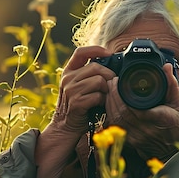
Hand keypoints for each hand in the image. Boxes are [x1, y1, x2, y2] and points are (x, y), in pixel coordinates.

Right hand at [34, 46, 114, 177]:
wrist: (65, 128)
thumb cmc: (79, 107)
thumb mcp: (81, 87)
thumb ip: (91, 75)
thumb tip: (113, 66)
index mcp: (69, 71)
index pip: (81, 52)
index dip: (96, 49)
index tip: (109, 53)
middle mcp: (67, 78)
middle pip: (96, 67)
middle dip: (109, 75)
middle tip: (112, 85)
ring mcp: (70, 90)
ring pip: (99, 81)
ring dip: (106, 90)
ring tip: (103, 97)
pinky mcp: (76, 102)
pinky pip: (98, 96)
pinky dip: (102, 101)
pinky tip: (99, 106)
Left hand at [104, 63, 178, 160]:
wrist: (176, 153)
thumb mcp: (178, 104)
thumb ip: (171, 84)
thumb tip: (166, 67)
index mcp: (160, 118)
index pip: (134, 106)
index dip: (121, 93)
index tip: (118, 80)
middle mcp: (146, 129)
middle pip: (122, 111)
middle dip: (112, 94)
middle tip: (111, 81)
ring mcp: (137, 137)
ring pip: (116, 119)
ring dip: (109, 103)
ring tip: (109, 90)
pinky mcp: (131, 142)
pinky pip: (116, 127)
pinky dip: (110, 114)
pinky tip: (110, 104)